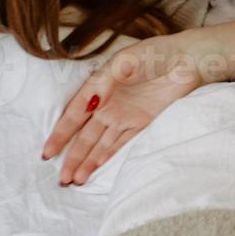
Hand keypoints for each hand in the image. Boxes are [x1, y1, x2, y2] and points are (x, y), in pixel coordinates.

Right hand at [42, 32, 205, 184]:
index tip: (47, 153)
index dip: (60, 134)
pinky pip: (121, 144)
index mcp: (99, 87)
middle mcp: (108, 105)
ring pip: (100, 144)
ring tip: (74, 181)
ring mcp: (125, 116)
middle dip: (72, 157)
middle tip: (60, 179)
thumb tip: (91, 103)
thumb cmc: (154, 54)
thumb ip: (106, 81)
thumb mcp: (125, 61)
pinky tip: (95, 169)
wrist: (188, 60)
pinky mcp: (143, 123)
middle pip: (85, 136)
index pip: (74, 115)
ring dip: (87, 162)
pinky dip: (108, 157)